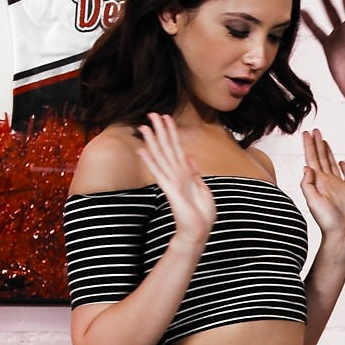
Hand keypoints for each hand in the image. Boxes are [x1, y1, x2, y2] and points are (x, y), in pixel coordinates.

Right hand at [136, 114, 213, 245]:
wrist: (198, 231)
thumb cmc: (201, 213)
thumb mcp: (202, 188)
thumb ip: (194, 172)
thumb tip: (189, 156)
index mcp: (184, 173)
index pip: (176, 148)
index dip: (171, 132)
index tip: (166, 117)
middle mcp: (175, 175)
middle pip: (166, 148)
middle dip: (160, 130)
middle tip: (152, 113)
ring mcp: (171, 182)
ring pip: (160, 156)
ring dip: (152, 141)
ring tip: (143, 126)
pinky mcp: (170, 190)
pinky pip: (158, 172)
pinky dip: (150, 161)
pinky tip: (142, 150)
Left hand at [299, 128, 344, 256]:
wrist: (343, 234)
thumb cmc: (327, 221)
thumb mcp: (313, 201)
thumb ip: (308, 183)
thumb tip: (306, 166)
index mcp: (318, 182)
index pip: (311, 159)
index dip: (309, 146)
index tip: (306, 132)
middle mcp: (327, 182)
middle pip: (321, 158)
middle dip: (317, 144)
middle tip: (315, 130)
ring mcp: (339, 186)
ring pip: (332, 164)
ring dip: (328, 152)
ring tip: (324, 140)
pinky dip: (344, 167)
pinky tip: (342, 161)